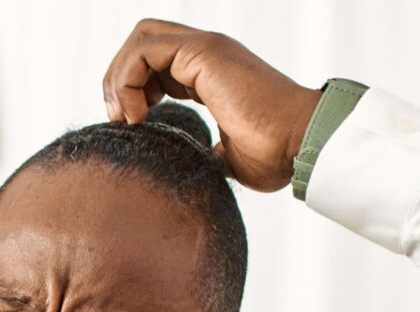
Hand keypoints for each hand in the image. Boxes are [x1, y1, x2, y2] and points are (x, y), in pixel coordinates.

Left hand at [101, 19, 323, 192]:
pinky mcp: (204, 52)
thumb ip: (210, 152)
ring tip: (128, 118)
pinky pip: (143, 50)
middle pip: (143, 41)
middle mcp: (207, 54)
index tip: (134, 126)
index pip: (155, 62)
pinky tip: (137, 116)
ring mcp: (206, 48)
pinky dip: (127, 81)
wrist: (300, 146)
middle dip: (119, 77)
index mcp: (210, 73)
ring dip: (119, 78)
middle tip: (122, 119)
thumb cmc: (276, 155)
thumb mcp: (230, 157)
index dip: (133, 89)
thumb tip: (202, 165)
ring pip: (140, 38)